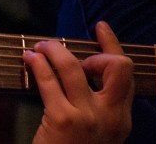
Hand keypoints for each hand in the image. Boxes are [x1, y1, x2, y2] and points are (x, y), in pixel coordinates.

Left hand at [23, 21, 133, 143]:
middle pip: (117, 67)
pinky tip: (28, 59)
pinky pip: (49, 80)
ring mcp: (89, 118)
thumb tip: (78, 67)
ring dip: (52, 49)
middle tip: (72, 54)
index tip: (100, 27)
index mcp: (121, 119)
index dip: (113, 46)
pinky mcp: (64, 120)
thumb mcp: (94, 129)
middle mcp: (112, 118)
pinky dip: (36, 63)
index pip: (127, 75)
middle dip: (96, 51)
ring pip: (74, 66)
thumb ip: (95, 103)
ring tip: (38, 47)